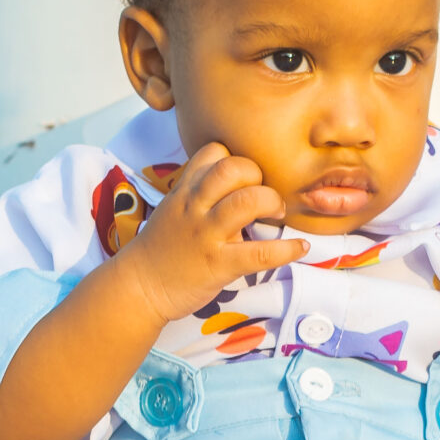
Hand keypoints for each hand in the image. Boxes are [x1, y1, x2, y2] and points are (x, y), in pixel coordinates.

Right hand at [112, 142, 309, 322]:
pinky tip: (300, 248)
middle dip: (258, 175)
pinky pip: (260, 252)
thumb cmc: (160, 249)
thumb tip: (236, 184)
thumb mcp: (173, 209)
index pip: (214, 152)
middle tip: (265, 195)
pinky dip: (287, 249)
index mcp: (185, 191)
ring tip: (277, 214)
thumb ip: (200, 193)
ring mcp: (207, 234)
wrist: (139, 287)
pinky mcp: (219, 264)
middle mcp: (195, 206)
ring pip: (247, 201)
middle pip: (234, 168)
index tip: (246, 177)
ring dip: (271, 202)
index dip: (236, 158)